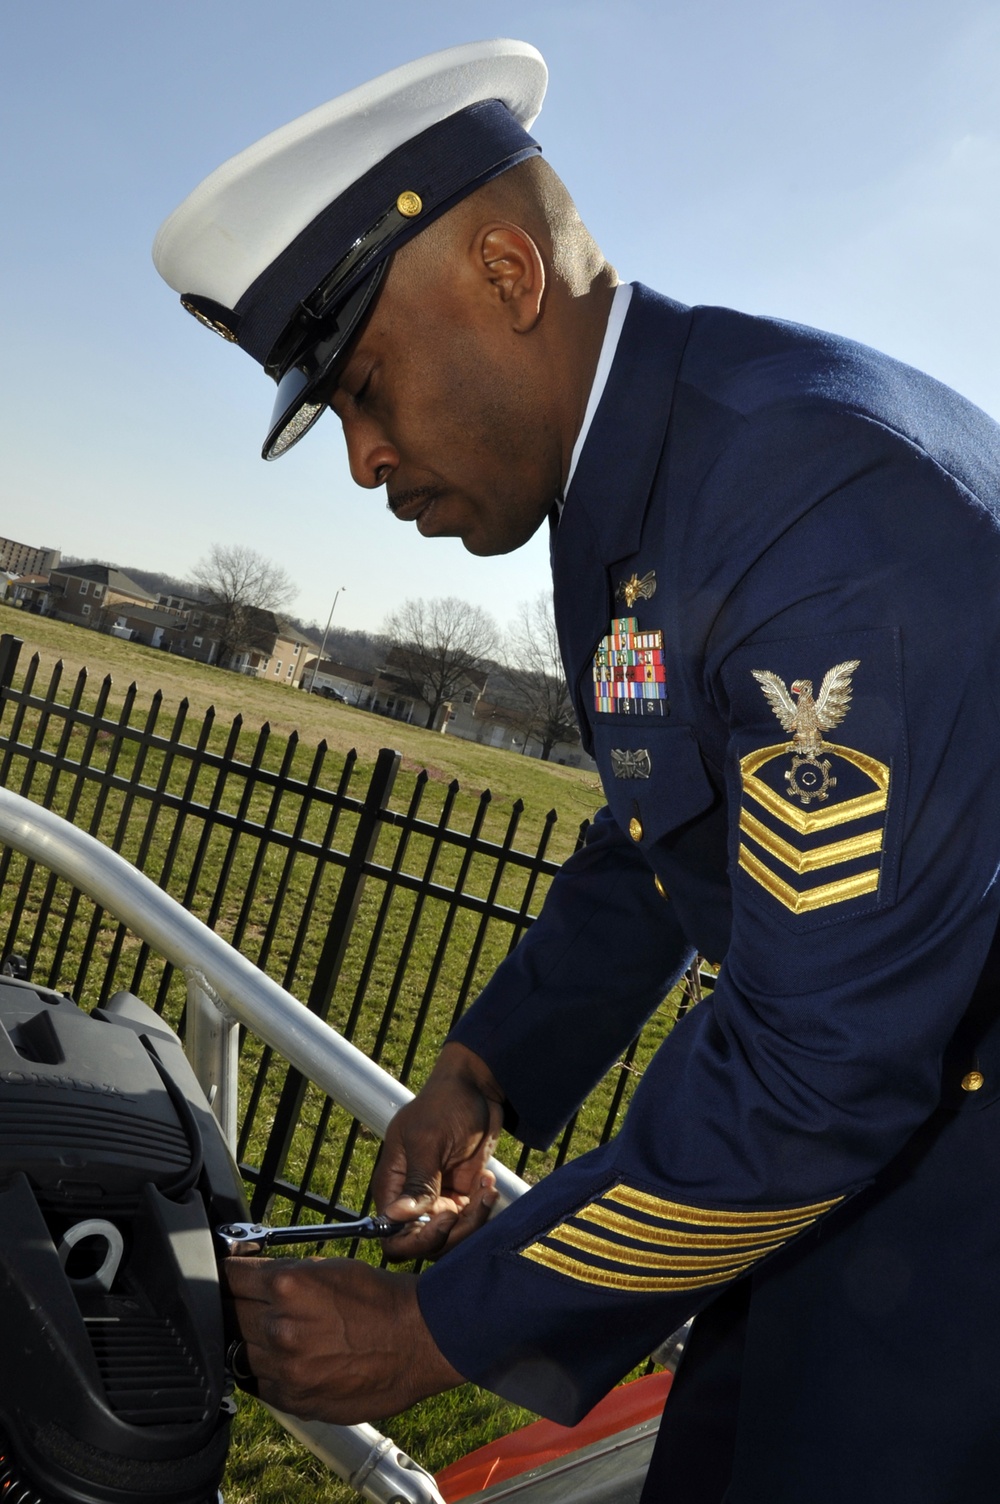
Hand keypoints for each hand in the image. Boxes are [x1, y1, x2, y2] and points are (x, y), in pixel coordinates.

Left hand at [224, 1255, 462, 1422]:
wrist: (418, 1340)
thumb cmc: (378, 1298)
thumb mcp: (328, 1267)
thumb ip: (283, 1273)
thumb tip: (248, 1274)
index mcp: (287, 1285)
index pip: (228, 1276)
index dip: (226, 1274)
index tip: (227, 1277)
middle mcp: (279, 1328)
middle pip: (227, 1314)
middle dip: (235, 1306)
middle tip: (248, 1303)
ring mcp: (284, 1369)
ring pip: (239, 1351)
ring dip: (252, 1341)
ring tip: (278, 1333)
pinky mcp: (293, 1400)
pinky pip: (259, 1382)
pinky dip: (268, 1370)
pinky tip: (291, 1358)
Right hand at [373, 1042, 504, 1260]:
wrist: (477, 1088)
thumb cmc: (445, 1104)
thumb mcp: (430, 1140)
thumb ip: (418, 1181)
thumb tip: (394, 1218)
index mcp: (393, 1185)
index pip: (392, 1236)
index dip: (417, 1240)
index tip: (446, 1216)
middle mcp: (412, 1199)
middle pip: (424, 1244)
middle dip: (453, 1233)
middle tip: (473, 1203)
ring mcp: (437, 1199)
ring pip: (451, 1238)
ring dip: (473, 1221)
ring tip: (487, 1188)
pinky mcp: (461, 1196)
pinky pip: (469, 1222)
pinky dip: (483, 1208)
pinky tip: (488, 1181)